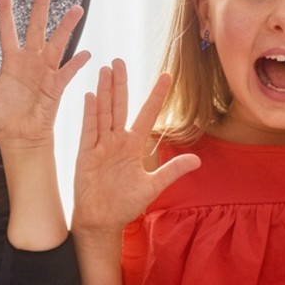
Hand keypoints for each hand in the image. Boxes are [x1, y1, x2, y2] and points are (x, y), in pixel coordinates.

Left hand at [0, 0, 90, 147]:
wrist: (18, 137)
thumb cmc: (1, 117)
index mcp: (12, 60)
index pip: (8, 29)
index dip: (6, 10)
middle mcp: (31, 60)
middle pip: (37, 26)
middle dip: (41, 5)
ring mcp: (45, 71)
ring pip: (57, 43)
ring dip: (66, 27)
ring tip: (76, 9)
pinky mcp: (56, 86)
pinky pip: (67, 71)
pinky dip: (76, 63)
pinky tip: (85, 53)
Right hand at [72, 59, 200, 235]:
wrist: (102, 222)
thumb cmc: (124, 204)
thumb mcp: (152, 186)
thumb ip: (172, 170)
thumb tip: (198, 160)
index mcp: (133, 145)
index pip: (146, 114)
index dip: (156, 95)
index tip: (167, 76)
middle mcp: (116, 141)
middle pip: (119, 106)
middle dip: (120, 84)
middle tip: (120, 61)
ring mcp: (100, 146)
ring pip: (104, 113)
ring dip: (105, 92)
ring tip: (106, 70)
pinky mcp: (86, 155)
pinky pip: (88, 131)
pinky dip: (90, 114)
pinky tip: (90, 96)